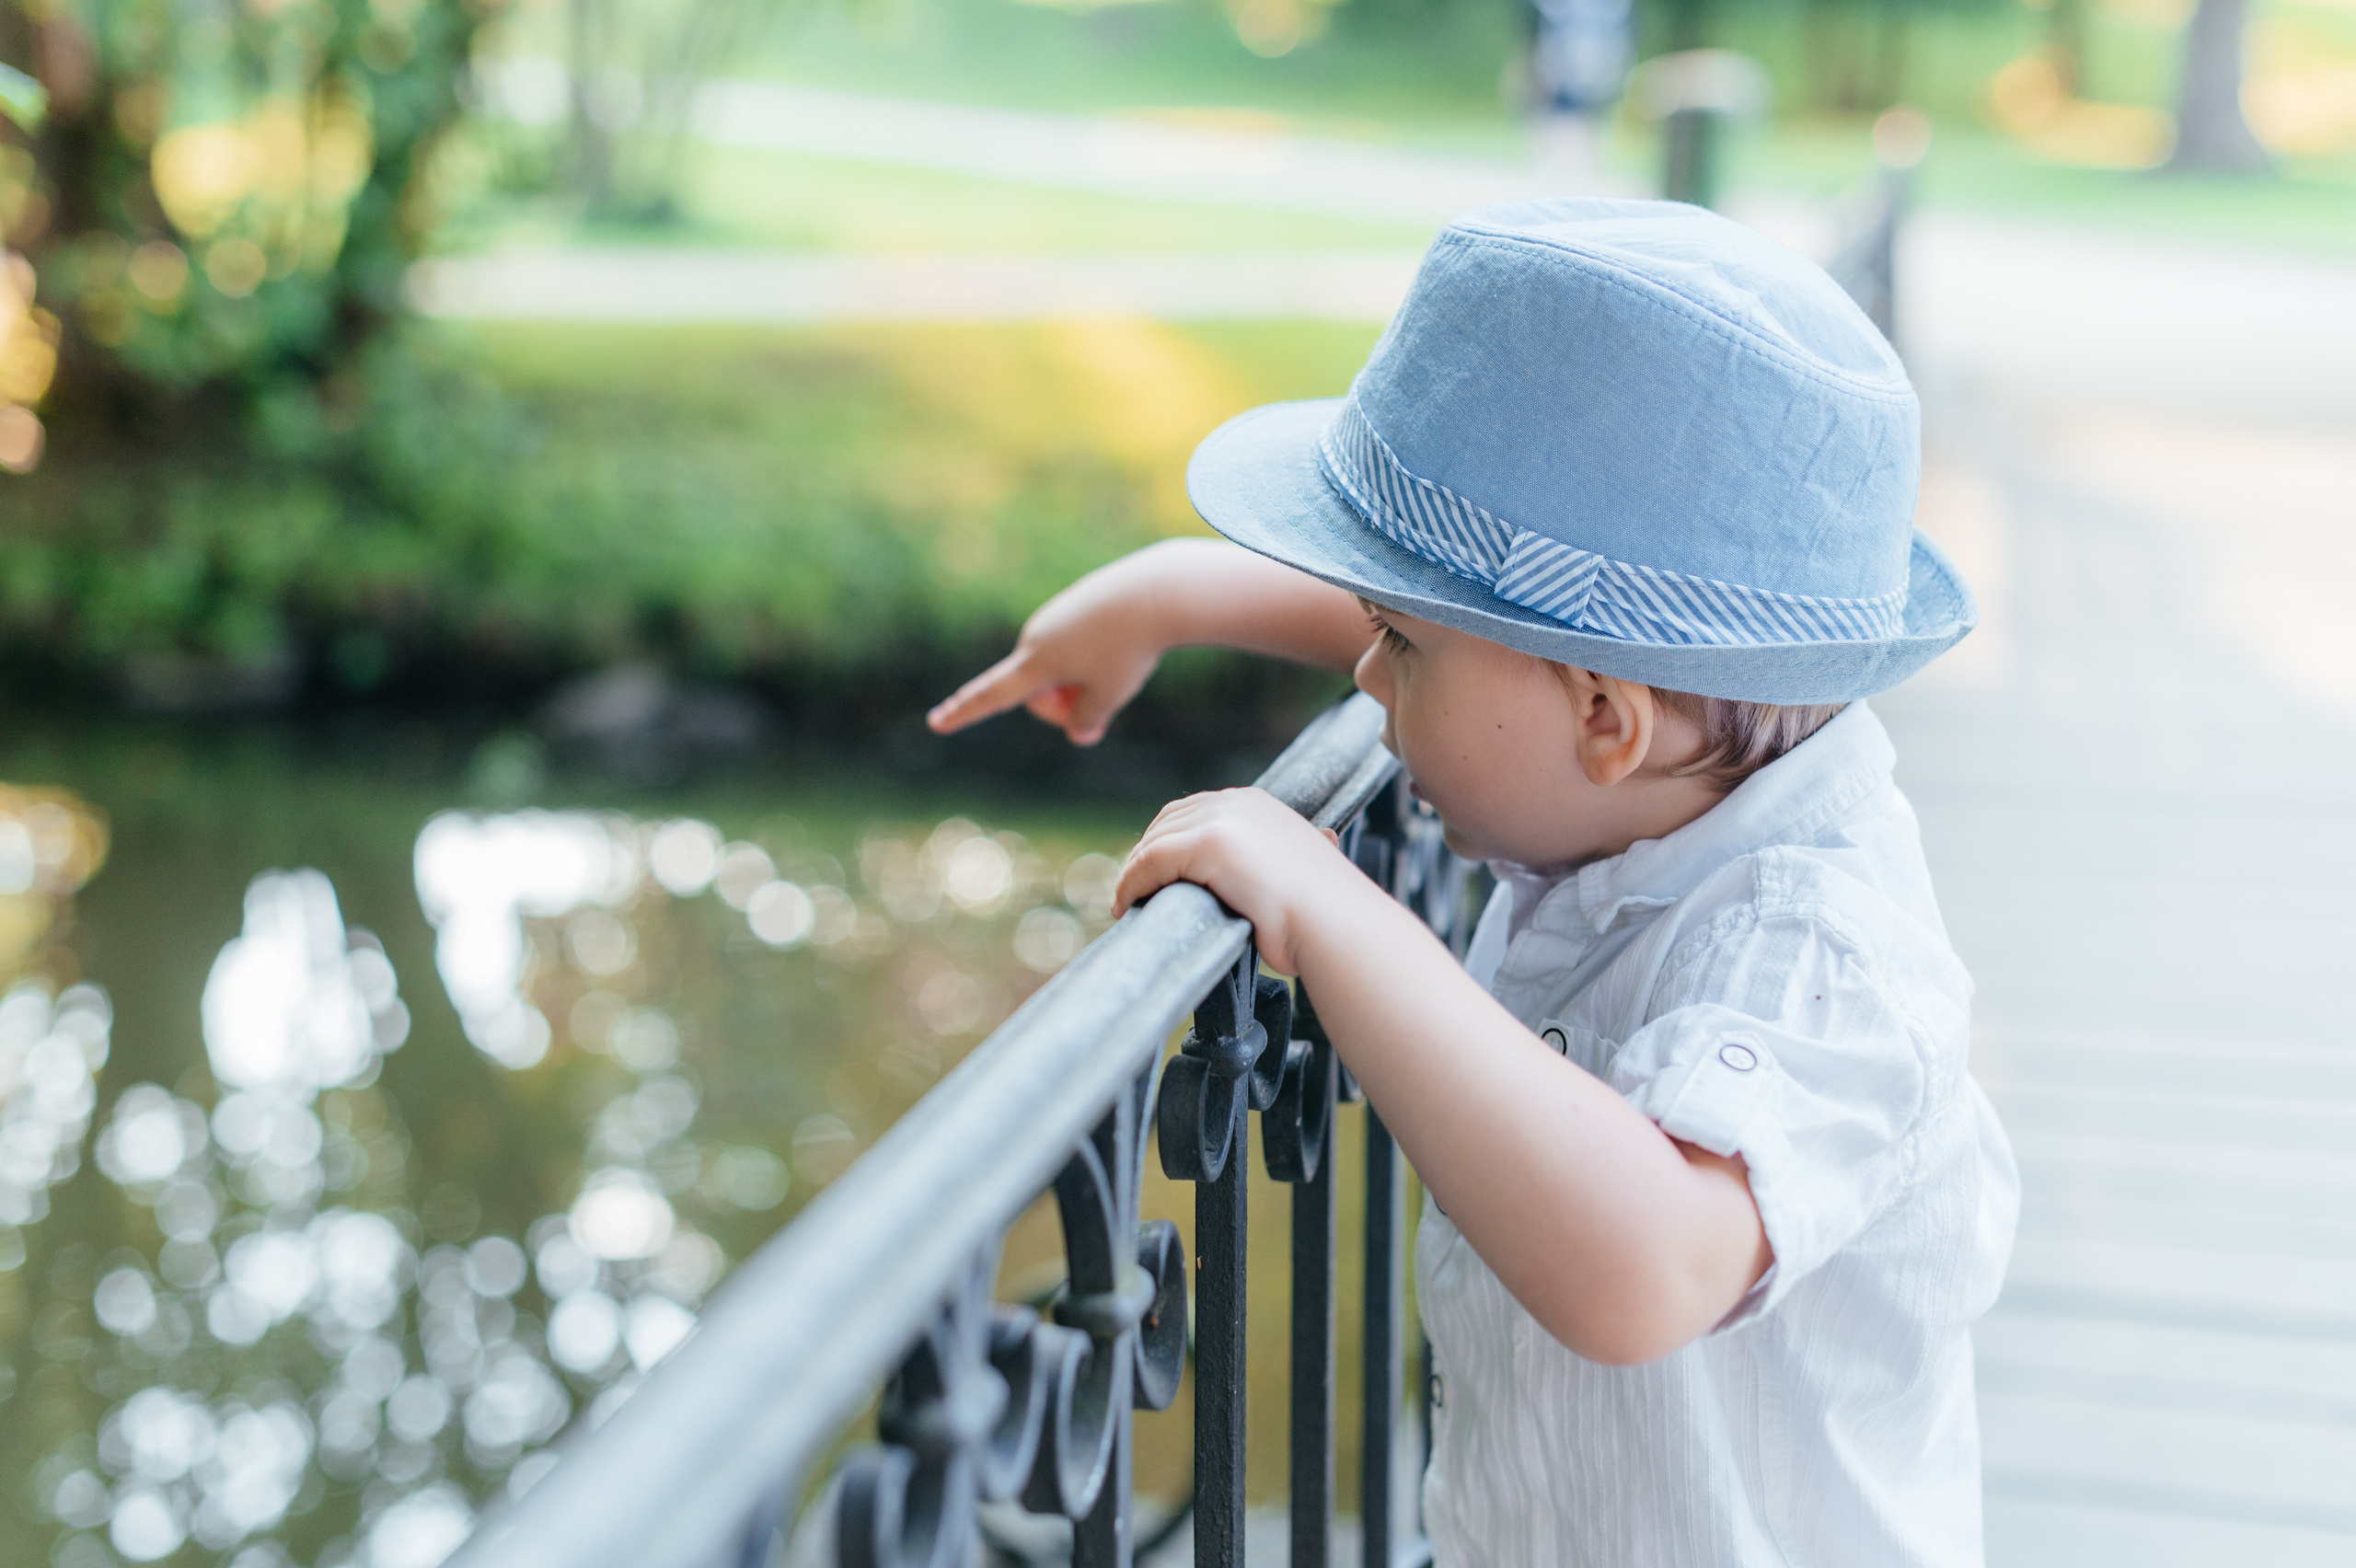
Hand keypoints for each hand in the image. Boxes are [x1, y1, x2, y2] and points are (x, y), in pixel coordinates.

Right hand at [927, 553, 1171, 745]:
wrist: (1158, 591)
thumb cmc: (1131, 648)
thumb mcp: (1112, 695)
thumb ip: (1088, 720)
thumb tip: (1079, 733)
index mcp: (1037, 661)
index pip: (992, 696)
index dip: (965, 714)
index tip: (936, 722)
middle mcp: (1036, 636)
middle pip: (1038, 691)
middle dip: (1062, 703)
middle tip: (1104, 697)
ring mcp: (1054, 618)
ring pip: (1059, 668)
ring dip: (1081, 678)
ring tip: (1118, 658)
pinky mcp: (1073, 605)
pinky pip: (1076, 646)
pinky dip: (1094, 655)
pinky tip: (1121, 639)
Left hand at [1112, 788, 1356, 973]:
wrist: (1335, 924)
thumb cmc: (1321, 915)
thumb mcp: (1298, 872)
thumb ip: (1282, 862)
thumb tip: (1305, 858)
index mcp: (1258, 804)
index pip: (1195, 812)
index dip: (1168, 842)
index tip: (1154, 874)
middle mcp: (1238, 802)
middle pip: (1169, 820)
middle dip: (1147, 853)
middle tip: (1135, 890)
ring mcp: (1222, 819)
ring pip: (1156, 841)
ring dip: (1135, 872)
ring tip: (1128, 903)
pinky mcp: (1206, 842)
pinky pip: (1151, 861)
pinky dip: (1131, 883)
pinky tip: (1126, 906)